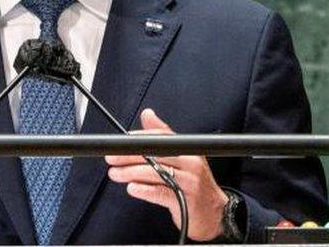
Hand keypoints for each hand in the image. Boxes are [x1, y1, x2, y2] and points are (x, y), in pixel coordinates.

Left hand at [105, 108, 228, 240]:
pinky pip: (161, 193)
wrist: (216, 214)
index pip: (163, 136)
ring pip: (155, 173)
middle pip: (156, 154)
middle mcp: (191, 163)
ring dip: (131, 173)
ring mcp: (189, 182)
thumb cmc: (194, 185)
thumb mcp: (182, 158)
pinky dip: (144, 190)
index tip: (122, 141)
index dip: (141, 137)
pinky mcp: (186, 201)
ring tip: (115, 174)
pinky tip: (132, 188)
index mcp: (188, 151)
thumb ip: (163, 137)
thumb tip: (147, 114)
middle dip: (129, 156)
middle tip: (112, 158)